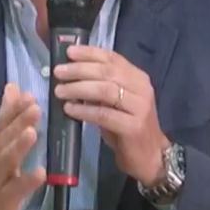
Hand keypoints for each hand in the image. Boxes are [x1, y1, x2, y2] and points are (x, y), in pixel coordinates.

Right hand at [0, 83, 45, 209]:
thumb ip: (7, 116)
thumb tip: (13, 86)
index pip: (2, 122)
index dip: (14, 109)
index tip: (29, 95)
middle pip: (5, 138)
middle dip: (19, 123)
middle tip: (35, 108)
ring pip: (7, 161)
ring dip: (19, 147)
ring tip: (32, 134)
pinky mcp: (5, 198)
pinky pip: (16, 189)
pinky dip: (27, 181)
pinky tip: (41, 172)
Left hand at [52, 45, 170, 185]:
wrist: (151, 156)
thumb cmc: (128, 126)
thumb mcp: (116, 102)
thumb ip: (101, 86)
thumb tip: (71, 74)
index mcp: (138, 78)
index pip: (112, 58)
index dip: (89, 53)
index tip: (68, 53)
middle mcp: (142, 88)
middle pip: (107, 72)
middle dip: (80, 70)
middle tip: (58, 72)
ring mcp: (140, 107)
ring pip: (106, 90)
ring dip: (79, 88)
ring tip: (60, 91)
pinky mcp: (134, 127)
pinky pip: (105, 114)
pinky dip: (85, 110)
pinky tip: (69, 109)